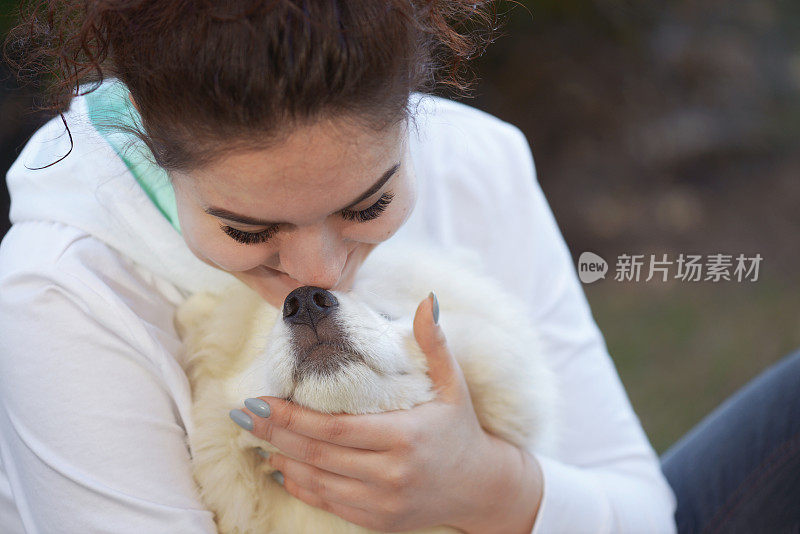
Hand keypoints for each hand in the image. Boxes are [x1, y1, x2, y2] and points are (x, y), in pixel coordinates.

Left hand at [235, 293, 542, 532]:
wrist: (482, 488)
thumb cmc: (461, 429)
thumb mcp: (453, 384)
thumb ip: (434, 343)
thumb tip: (425, 300)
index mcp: (406, 437)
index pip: (335, 429)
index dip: (292, 418)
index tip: (259, 400)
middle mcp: (392, 475)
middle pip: (319, 455)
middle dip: (275, 435)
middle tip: (243, 415)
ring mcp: (384, 503)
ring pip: (318, 482)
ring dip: (282, 460)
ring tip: (256, 438)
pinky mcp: (379, 521)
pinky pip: (329, 503)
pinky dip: (301, 486)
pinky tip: (282, 467)